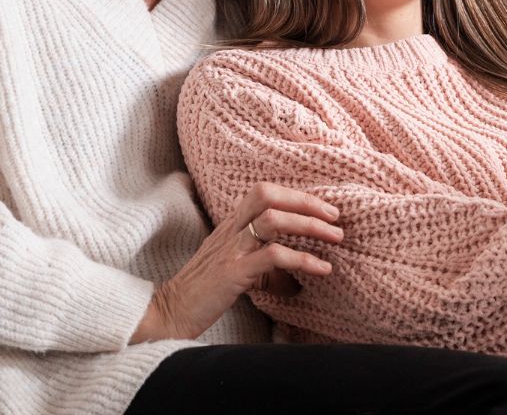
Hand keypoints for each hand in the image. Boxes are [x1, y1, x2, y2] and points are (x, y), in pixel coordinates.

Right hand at [131, 182, 341, 342]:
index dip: (296, 195)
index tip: (324, 209)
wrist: (170, 314)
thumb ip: (266, 268)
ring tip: (336, 238)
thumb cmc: (205, 294)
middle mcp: (230, 230)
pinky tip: (322, 269)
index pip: (263, 192)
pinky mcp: (232, 273)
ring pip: (274, 220)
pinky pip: (273, 256)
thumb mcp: (239, 272)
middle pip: (269, 195)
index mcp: (230, 225)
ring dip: (310, 226)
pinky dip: (303, 260)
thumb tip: (299, 280)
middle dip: (307, 202)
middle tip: (335, 217)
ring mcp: (230, 250)